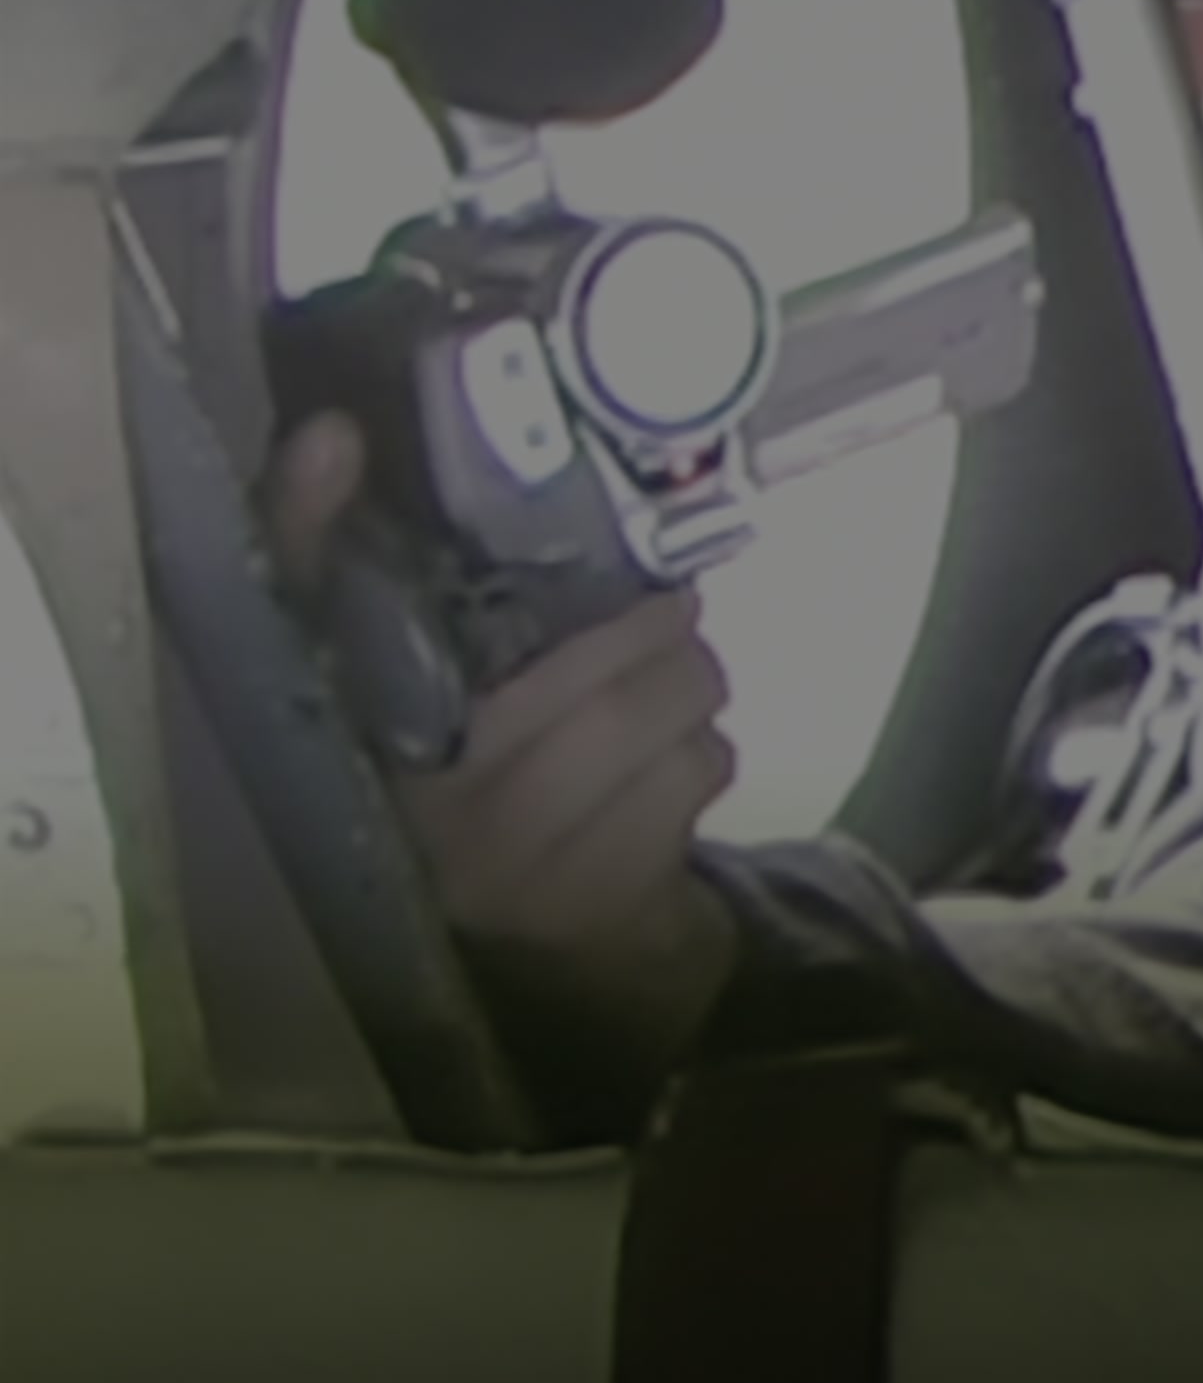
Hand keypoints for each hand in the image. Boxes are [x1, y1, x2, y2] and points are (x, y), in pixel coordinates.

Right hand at [265, 412, 741, 1069]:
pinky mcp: (589, 897)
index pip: (319, 603)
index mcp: (356, 730)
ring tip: (678, 680)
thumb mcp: (433, 687)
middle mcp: (413, 798)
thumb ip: (376, 568)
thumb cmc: (486, 779)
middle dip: (654, 626)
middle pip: (580, 661)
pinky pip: (693, 774)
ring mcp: (504, 858)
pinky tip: (672, 760)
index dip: (317, 526)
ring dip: (691, 684)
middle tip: (672, 607)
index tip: (334, 440)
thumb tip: (332, 434)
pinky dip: (704, 753)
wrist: (550, 948)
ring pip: (651, 712)